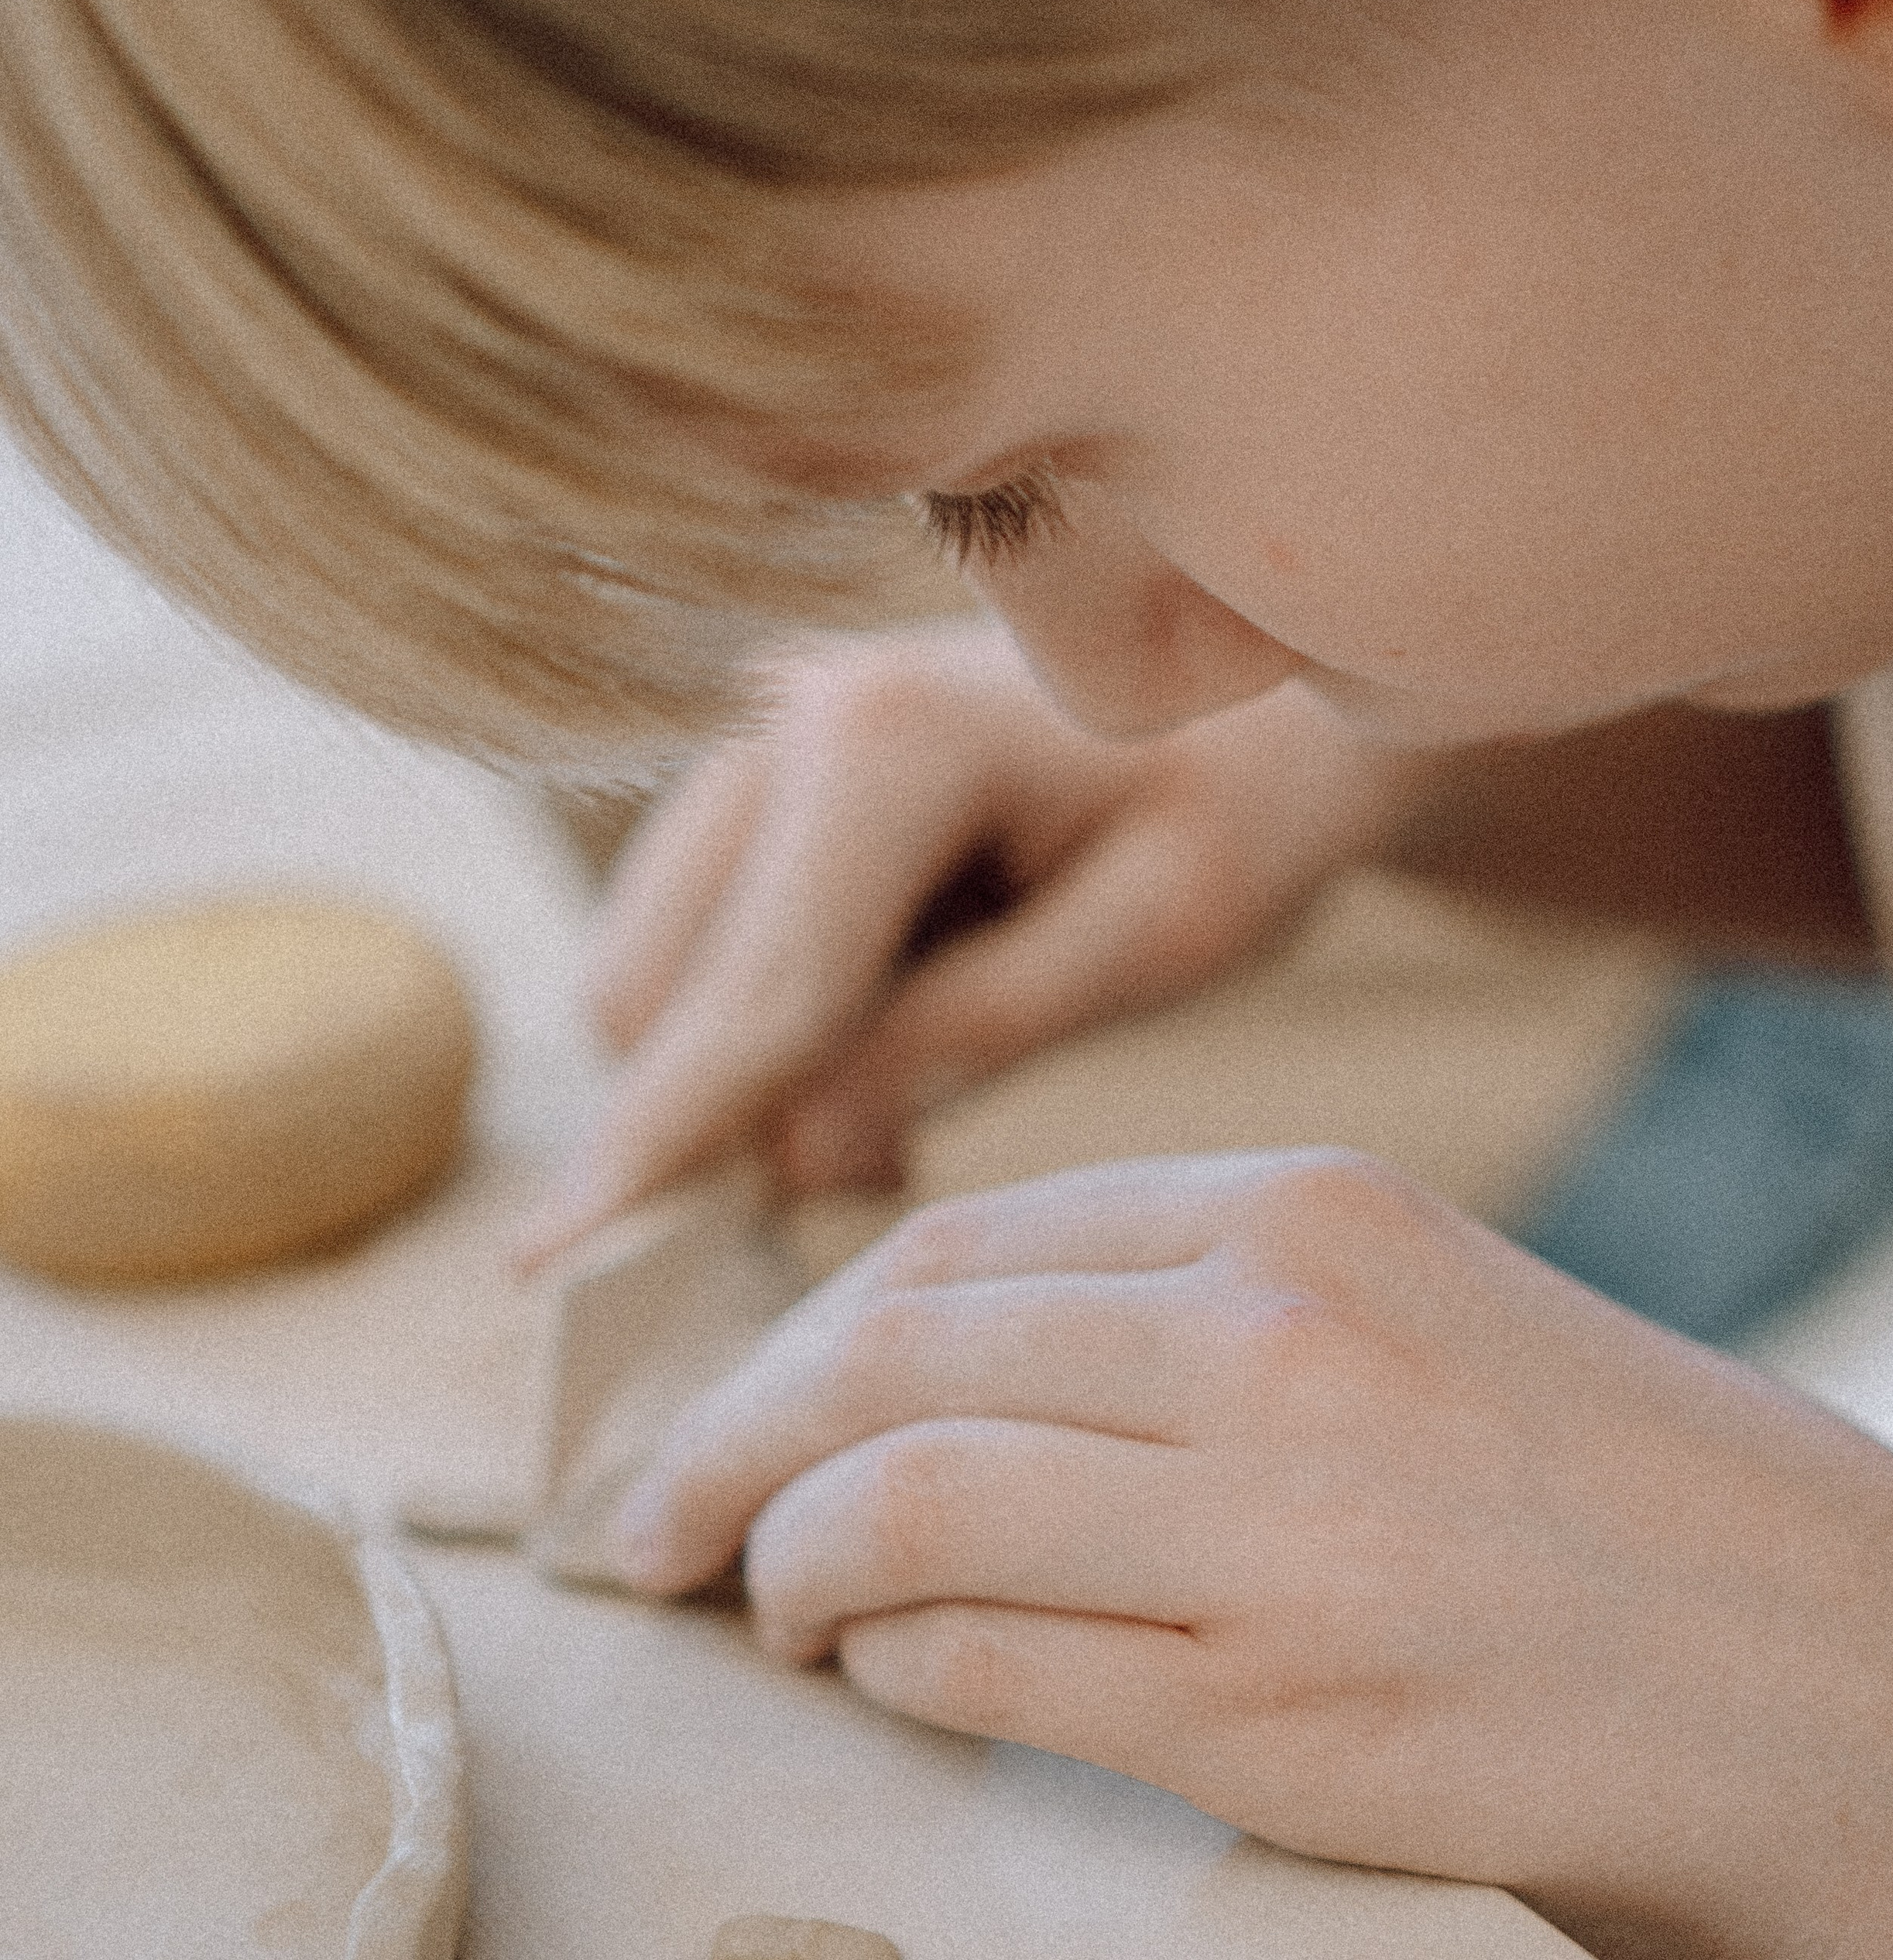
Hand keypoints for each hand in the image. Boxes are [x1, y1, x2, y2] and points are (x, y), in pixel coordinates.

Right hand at [521, 620, 1429, 1260]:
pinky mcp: (749, 780)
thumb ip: (980, 1031)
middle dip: (718, 1127)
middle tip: (887, 1178)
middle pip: (651, 992)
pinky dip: (756, 1034)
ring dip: (739, 1084)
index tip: (557, 1280)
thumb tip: (791, 1157)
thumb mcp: (1161, 935)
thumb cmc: (1246, 802)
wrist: (1269, 680)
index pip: (750, 998)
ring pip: (650, 978)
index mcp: (887, 740)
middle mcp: (782, 712)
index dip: (661, 1150)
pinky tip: (890, 1035)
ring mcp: (749, 735)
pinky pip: (692, 951)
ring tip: (915, 1101)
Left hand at [617, 1148, 1892, 1959]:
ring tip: (762, 1604)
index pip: (957, 1245)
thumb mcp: (1402, 1301)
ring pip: (905, 1504)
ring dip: (785, 1562)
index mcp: (1301, 1212)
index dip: (795, 1334)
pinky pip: (988, 1666)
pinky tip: (886, 1674)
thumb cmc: (1601, 1485)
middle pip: (887, 1352)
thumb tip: (930, 1359)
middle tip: (655, 1518)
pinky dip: (893, 1666)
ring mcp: (1271, 1531)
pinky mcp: (1272, 1718)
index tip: (730, 1401)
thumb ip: (1181, 1302)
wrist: (1823, 1677)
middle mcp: (1273, 1344)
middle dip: (728, 1438)